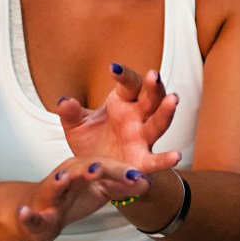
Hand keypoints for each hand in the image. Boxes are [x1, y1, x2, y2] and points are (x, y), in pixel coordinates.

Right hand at [15, 157, 150, 240]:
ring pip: (53, 185)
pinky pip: (30, 214)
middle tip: (100, 169)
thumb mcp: (100, 192)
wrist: (39, 215)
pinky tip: (24, 213)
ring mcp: (49, 194)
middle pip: (80, 170)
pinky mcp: (34, 213)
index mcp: (83, 170)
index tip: (138, 176)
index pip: (104, 166)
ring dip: (57, 181)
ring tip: (62, 179)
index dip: (119, 171)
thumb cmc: (71, 199)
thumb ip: (121, 188)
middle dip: (89, 169)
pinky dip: (26, 214)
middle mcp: (65, 176)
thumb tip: (145, 182)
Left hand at [57, 63, 180, 173]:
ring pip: (158, 123)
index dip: (124, 75)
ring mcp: (142, 139)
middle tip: (154, 76)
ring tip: (173, 99)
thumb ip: (70, 113)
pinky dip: (166, 159)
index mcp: (122, 103)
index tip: (113, 68)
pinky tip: (176, 156)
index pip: (129, 84)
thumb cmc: (90, 142)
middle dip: (154, 87)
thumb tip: (63, 101)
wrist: (94, 172)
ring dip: (166, 112)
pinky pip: (156, 160)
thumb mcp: (76, 125)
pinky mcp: (142, 161)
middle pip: (151, 99)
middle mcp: (137, 118)